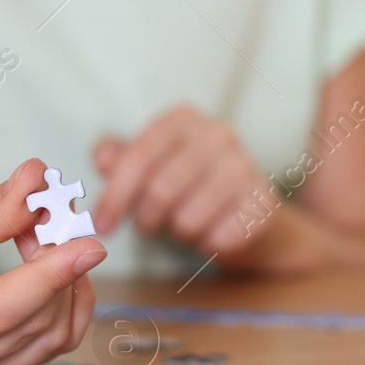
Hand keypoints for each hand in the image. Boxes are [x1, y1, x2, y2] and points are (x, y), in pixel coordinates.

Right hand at [0, 158, 104, 364]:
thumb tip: (41, 182)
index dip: (49, 278)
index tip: (91, 245)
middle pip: (28, 327)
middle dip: (57, 270)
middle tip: (52, 215)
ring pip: (48, 339)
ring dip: (63, 284)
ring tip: (38, 235)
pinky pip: (46, 343)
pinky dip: (62, 301)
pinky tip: (48, 265)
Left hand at [92, 105, 281, 261]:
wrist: (248, 213)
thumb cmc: (189, 186)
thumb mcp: (150, 168)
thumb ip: (122, 160)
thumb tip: (103, 158)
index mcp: (183, 120)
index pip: (139, 157)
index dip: (115, 195)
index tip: (102, 225)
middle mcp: (217, 135)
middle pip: (161, 189)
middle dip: (145, 218)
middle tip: (148, 226)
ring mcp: (245, 166)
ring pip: (188, 217)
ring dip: (177, 232)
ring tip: (182, 225)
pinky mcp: (262, 202)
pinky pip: (218, 238)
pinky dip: (206, 244)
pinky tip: (211, 233)